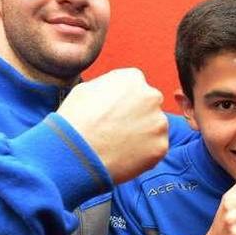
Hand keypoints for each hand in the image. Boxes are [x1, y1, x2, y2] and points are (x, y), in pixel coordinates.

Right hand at [57, 68, 167, 183]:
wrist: (75, 154)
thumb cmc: (75, 121)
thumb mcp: (86, 89)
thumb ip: (110, 86)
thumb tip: (119, 90)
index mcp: (133, 78)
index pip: (136, 88)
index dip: (124, 103)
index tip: (114, 114)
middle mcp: (152, 96)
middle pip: (149, 106)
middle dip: (137, 117)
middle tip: (118, 131)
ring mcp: (159, 122)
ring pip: (154, 128)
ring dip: (142, 135)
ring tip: (118, 145)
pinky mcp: (161, 146)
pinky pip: (155, 149)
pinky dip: (144, 154)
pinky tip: (124, 156)